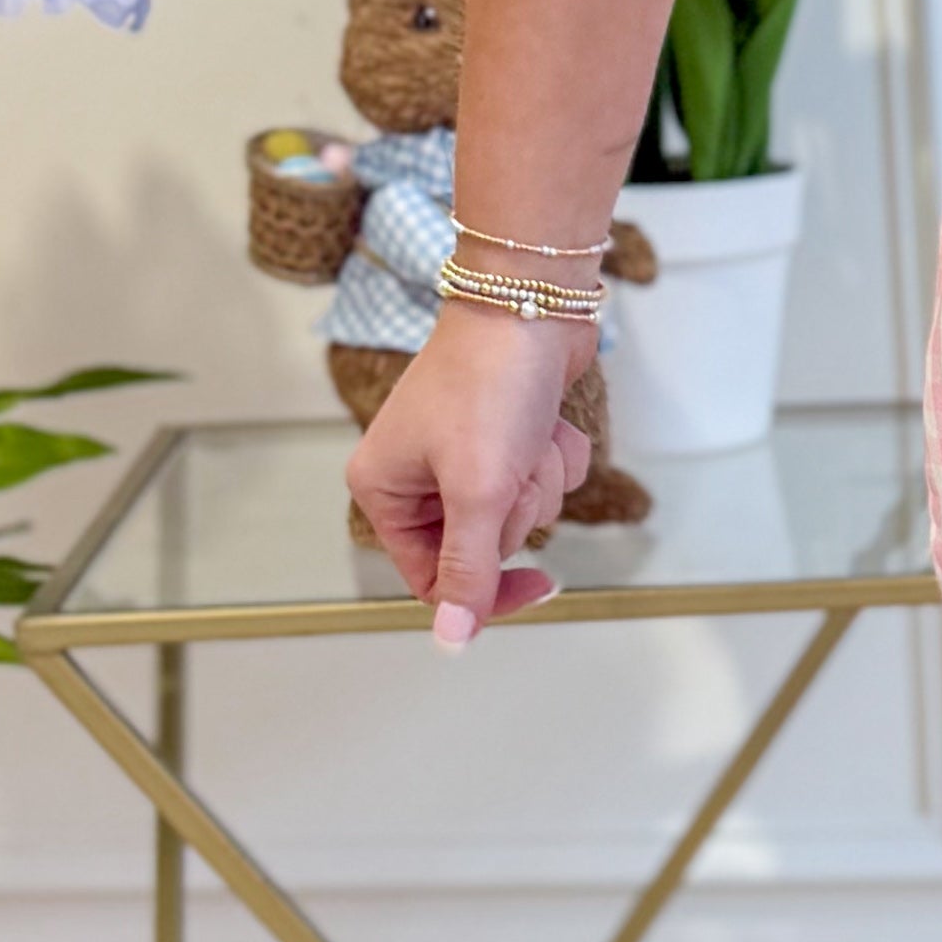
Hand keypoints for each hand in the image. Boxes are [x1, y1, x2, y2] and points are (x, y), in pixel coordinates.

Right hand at [346, 304, 595, 643]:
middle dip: (517, 509)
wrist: (531, 303)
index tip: (542, 585)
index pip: (433, 580)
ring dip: (541, 480)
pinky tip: (547, 421)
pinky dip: (557, 456)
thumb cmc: (489, 385)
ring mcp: (462, 455)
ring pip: (522, 512)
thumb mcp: (476, 490)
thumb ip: (467, 569)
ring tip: (529, 435)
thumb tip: (452, 638)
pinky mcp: (506, 436)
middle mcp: (416, 477)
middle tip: (512, 466)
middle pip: (483, 547)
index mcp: (384, 491)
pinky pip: (544, 479)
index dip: (488, 591)